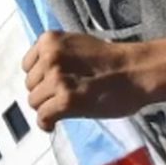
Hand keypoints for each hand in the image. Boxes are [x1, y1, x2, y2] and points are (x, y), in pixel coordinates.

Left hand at [22, 32, 153, 131]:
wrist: (137, 72)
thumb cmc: (112, 61)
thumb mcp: (76, 46)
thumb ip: (56, 56)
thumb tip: (41, 75)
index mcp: (50, 40)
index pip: (28, 65)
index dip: (39, 77)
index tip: (51, 84)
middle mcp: (49, 56)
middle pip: (30, 84)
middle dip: (44, 93)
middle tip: (63, 97)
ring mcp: (56, 78)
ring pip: (34, 101)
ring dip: (47, 107)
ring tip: (64, 108)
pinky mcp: (66, 100)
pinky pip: (43, 116)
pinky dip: (46, 123)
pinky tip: (53, 124)